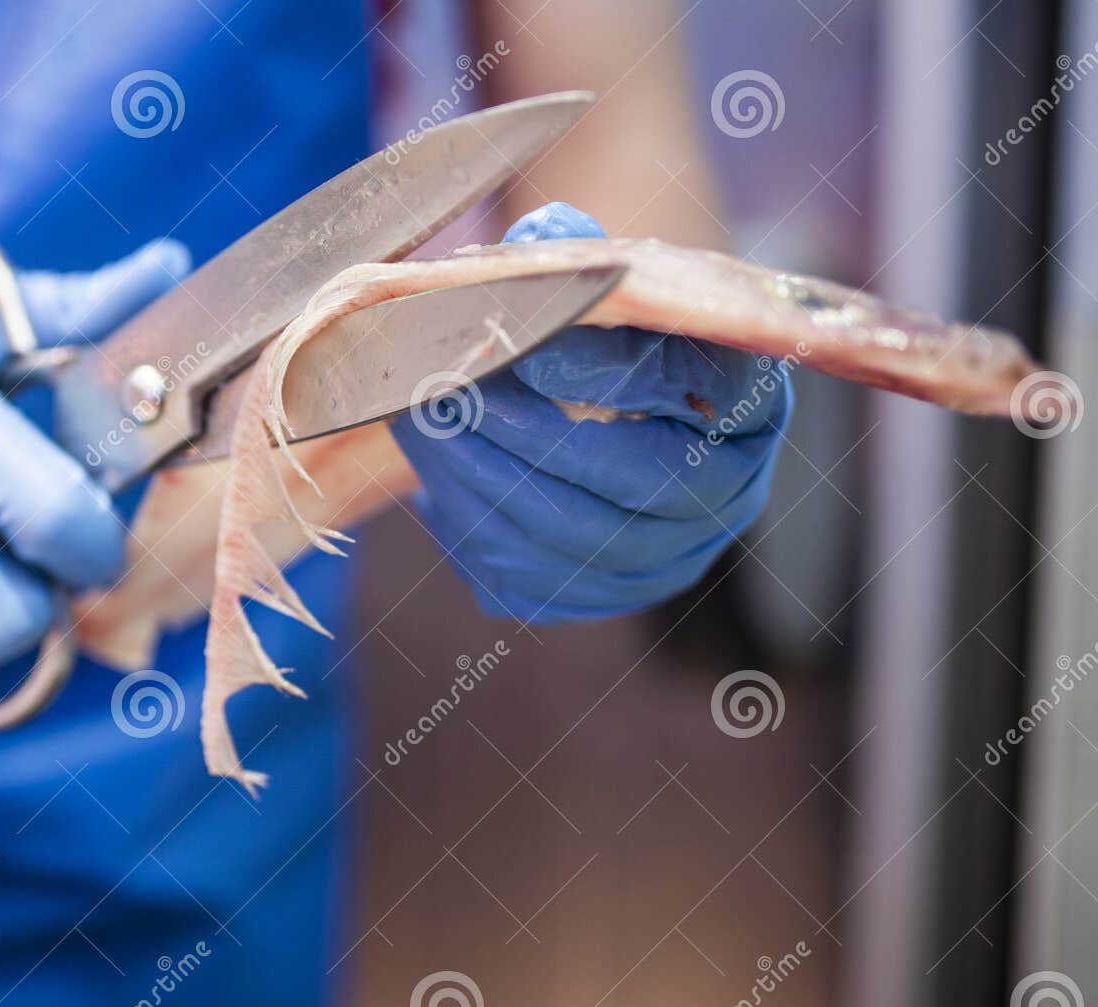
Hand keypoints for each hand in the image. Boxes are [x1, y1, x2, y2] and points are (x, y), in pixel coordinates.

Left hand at [389, 202, 791, 622]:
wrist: (607, 400)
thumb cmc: (614, 329)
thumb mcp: (615, 283)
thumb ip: (583, 260)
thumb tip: (542, 246)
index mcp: (750, 405)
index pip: (696, 391)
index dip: (609, 375)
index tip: (526, 351)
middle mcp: (727, 496)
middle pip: (627, 484)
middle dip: (520, 435)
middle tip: (446, 390)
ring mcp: (670, 560)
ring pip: (568, 544)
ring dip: (478, 482)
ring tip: (423, 424)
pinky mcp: (604, 593)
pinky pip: (530, 583)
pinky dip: (472, 531)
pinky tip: (436, 478)